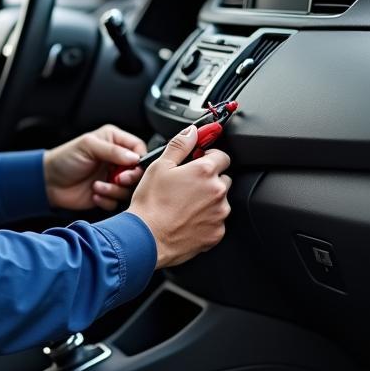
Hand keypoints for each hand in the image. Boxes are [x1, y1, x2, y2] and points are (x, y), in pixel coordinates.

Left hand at [43, 125, 147, 212]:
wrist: (48, 182)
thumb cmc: (64, 159)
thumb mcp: (88, 146)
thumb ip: (112, 150)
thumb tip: (134, 158)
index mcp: (114, 141)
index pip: (138, 148)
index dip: (138, 160)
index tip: (130, 167)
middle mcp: (116, 160)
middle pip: (138, 171)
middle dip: (129, 178)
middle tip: (117, 179)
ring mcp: (112, 178)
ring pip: (129, 189)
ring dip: (114, 190)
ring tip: (97, 186)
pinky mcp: (107, 194)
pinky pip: (117, 201)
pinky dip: (107, 200)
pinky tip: (94, 194)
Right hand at [126, 125, 231, 267]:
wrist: (146, 238)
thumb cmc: (150, 203)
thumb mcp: (159, 166)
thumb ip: (180, 145)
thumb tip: (192, 131)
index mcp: (204, 171)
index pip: (222, 156)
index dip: (209, 157)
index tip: (198, 162)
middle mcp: (217, 191)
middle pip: (223, 178)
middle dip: (209, 179)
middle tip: (186, 186)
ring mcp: (219, 214)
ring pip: (220, 200)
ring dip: (208, 200)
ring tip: (184, 205)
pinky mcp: (217, 233)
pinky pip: (216, 220)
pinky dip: (206, 219)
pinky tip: (187, 219)